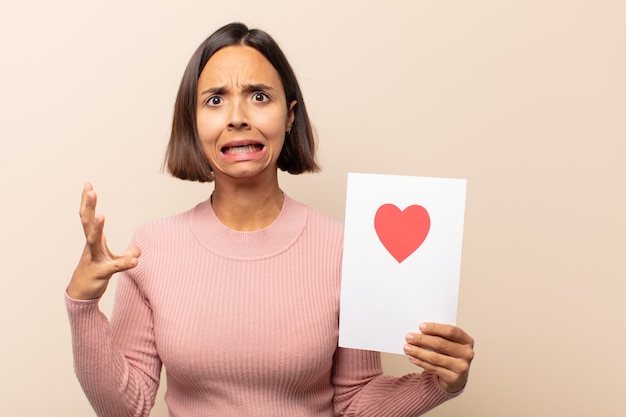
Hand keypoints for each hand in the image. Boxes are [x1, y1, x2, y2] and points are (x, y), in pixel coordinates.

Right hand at [66, 182, 140, 299]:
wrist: (81, 295)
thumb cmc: (95, 274)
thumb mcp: (113, 263)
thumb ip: (126, 255)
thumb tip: (138, 251)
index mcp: (93, 240)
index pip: (89, 217)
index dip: (88, 202)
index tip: (87, 185)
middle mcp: (91, 247)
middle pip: (88, 223)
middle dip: (89, 206)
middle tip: (90, 190)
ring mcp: (94, 259)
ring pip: (94, 241)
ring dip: (98, 228)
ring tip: (102, 215)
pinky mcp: (101, 273)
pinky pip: (113, 267)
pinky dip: (124, 263)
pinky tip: (135, 261)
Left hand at [404, 323, 473, 392]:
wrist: (457, 376)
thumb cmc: (451, 354)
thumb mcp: (451, 343)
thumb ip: (440, 336)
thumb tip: (419, 331)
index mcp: (467, 340)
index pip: (451, 331)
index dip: (435, 328)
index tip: (420, 326)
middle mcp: (467, 353)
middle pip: (441, 344)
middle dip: (422, 339)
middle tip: (409, 337)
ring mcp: (461, 367)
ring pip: (435, 357)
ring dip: (418, 352)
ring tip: (407, 347)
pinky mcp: (453, 378)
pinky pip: (433, 368)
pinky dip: (420, 362)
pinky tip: (412, 357)